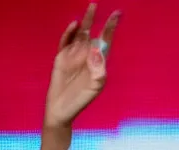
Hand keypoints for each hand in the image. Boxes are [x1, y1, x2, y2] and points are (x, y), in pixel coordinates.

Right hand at [45, 3, 120, 126]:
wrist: (61, 110)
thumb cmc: (80, 102)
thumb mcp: (94, 88)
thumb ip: (98, 71)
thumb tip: (97, 50)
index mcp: (98, 64)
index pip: (105, 42)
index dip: (110, 28)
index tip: (117, 14)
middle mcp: (87, 57)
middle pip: (93, 34)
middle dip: (97, 20)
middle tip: (99, 5)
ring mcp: (74, 56)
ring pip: (80, 35)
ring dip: (85, 22)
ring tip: (91, 8)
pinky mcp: (61, 58)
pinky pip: (66, 42)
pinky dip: (69, 33)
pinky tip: (75, 25)